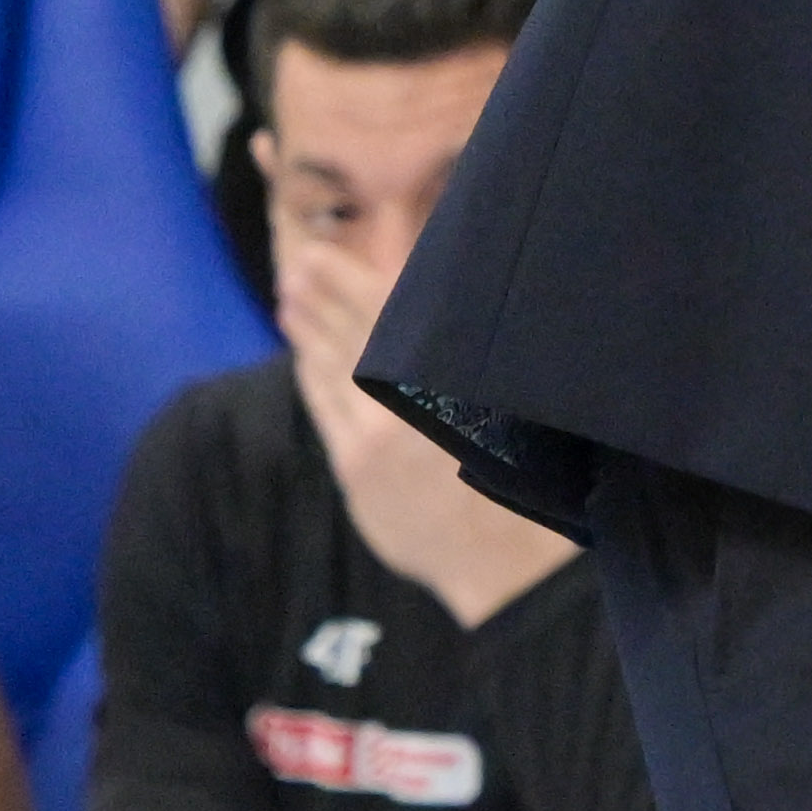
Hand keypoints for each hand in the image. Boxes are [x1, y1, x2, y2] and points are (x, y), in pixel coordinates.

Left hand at [283, 243, 574, 624]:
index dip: (346, 280)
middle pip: (351, 331)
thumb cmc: (520, 466)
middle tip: (298, 264)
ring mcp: (375, 435)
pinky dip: (311, 373)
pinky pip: (326, 406)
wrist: (500, 554)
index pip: (384, 308)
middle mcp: (405, 398)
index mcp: (446, 373)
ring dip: (309, 329)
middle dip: (322, 294)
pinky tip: (302, 353)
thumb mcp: (504, 390)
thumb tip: (438, 303)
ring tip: (291, 297)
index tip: (320, 256)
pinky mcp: (356, 467)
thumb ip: (465, 348)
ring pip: (331, 367)